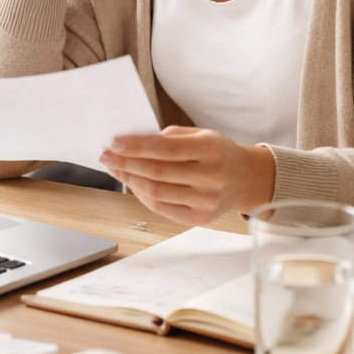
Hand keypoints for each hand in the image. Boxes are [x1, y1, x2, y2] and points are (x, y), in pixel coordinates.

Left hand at [99, 126, 274, 225]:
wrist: (247, 179)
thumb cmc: (217, 152)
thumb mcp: (201, 134)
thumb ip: (169, 137)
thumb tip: (131, 143)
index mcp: (211, 150)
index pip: (165, 149)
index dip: (136, 147)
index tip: (114, 143)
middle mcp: (211, 177)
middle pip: (157, 173)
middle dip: (126, 163)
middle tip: (106, 156)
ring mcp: (207, 201)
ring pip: (156, 192)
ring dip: (129, 180)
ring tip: (115, 169)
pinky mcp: (200, 219)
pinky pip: (162, 208)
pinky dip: (142, 195)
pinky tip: (132, 184)